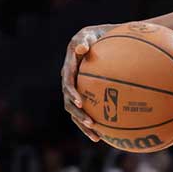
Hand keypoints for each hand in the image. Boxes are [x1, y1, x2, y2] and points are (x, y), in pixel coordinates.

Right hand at [61, 24, 113, 140]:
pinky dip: (93, 124)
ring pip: (75, 112)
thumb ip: (85, 41)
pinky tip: (104, 134)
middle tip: (91, 123)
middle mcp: (69, 82)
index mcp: (69, 68)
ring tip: (96, 136)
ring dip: (84, 125)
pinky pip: (87, 112)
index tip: (80, 102)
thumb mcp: (90, 34)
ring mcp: (75, 91)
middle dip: (78, 114)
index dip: (72, 93)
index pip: (68, 83)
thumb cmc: (95, 36)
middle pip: (69, 103)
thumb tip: (81, 47)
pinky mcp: (84, 96)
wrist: (98, 40)